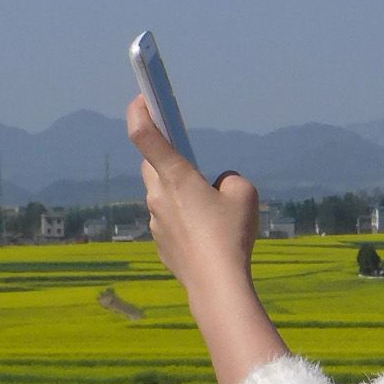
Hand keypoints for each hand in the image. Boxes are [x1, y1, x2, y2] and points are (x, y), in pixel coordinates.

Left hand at [126, 96, 259, 296]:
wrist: (216, 286)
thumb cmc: (230, 236)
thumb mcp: (245, 194)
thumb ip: (230, 179)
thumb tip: (219, 185)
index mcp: (175, 176)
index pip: (144, 135)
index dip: (139, 112)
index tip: (141, 98)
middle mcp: (158, 196)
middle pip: (152, 165)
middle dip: (165, 157)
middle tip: (185, 157)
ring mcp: (155, 221)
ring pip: (160, 195)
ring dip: (177, 192)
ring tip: (208, 205)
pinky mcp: (160, 243)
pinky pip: (168, 221)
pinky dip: (182, 218)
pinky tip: (205, 233)